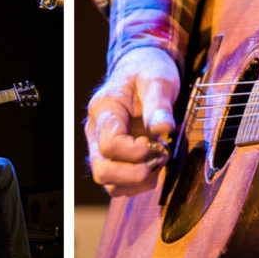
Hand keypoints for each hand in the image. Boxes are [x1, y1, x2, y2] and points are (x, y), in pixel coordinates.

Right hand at [85, 46, 180, 196]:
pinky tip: (154, 165)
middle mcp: (95, 133)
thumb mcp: (158, 79)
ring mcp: (100, 149)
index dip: (135, 152)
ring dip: (138, 181)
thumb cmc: (147, 72)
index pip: (109, 145)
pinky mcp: (111, 160)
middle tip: (160, 157)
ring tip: (159, 161)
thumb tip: (163, 128)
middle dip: (136, 174)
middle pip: (102, 171)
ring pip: (109, 184)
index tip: (156, 142)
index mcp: (103, 110)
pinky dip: (139, 184)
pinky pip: (119, 186)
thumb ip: (159, 103)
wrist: (140, 71)